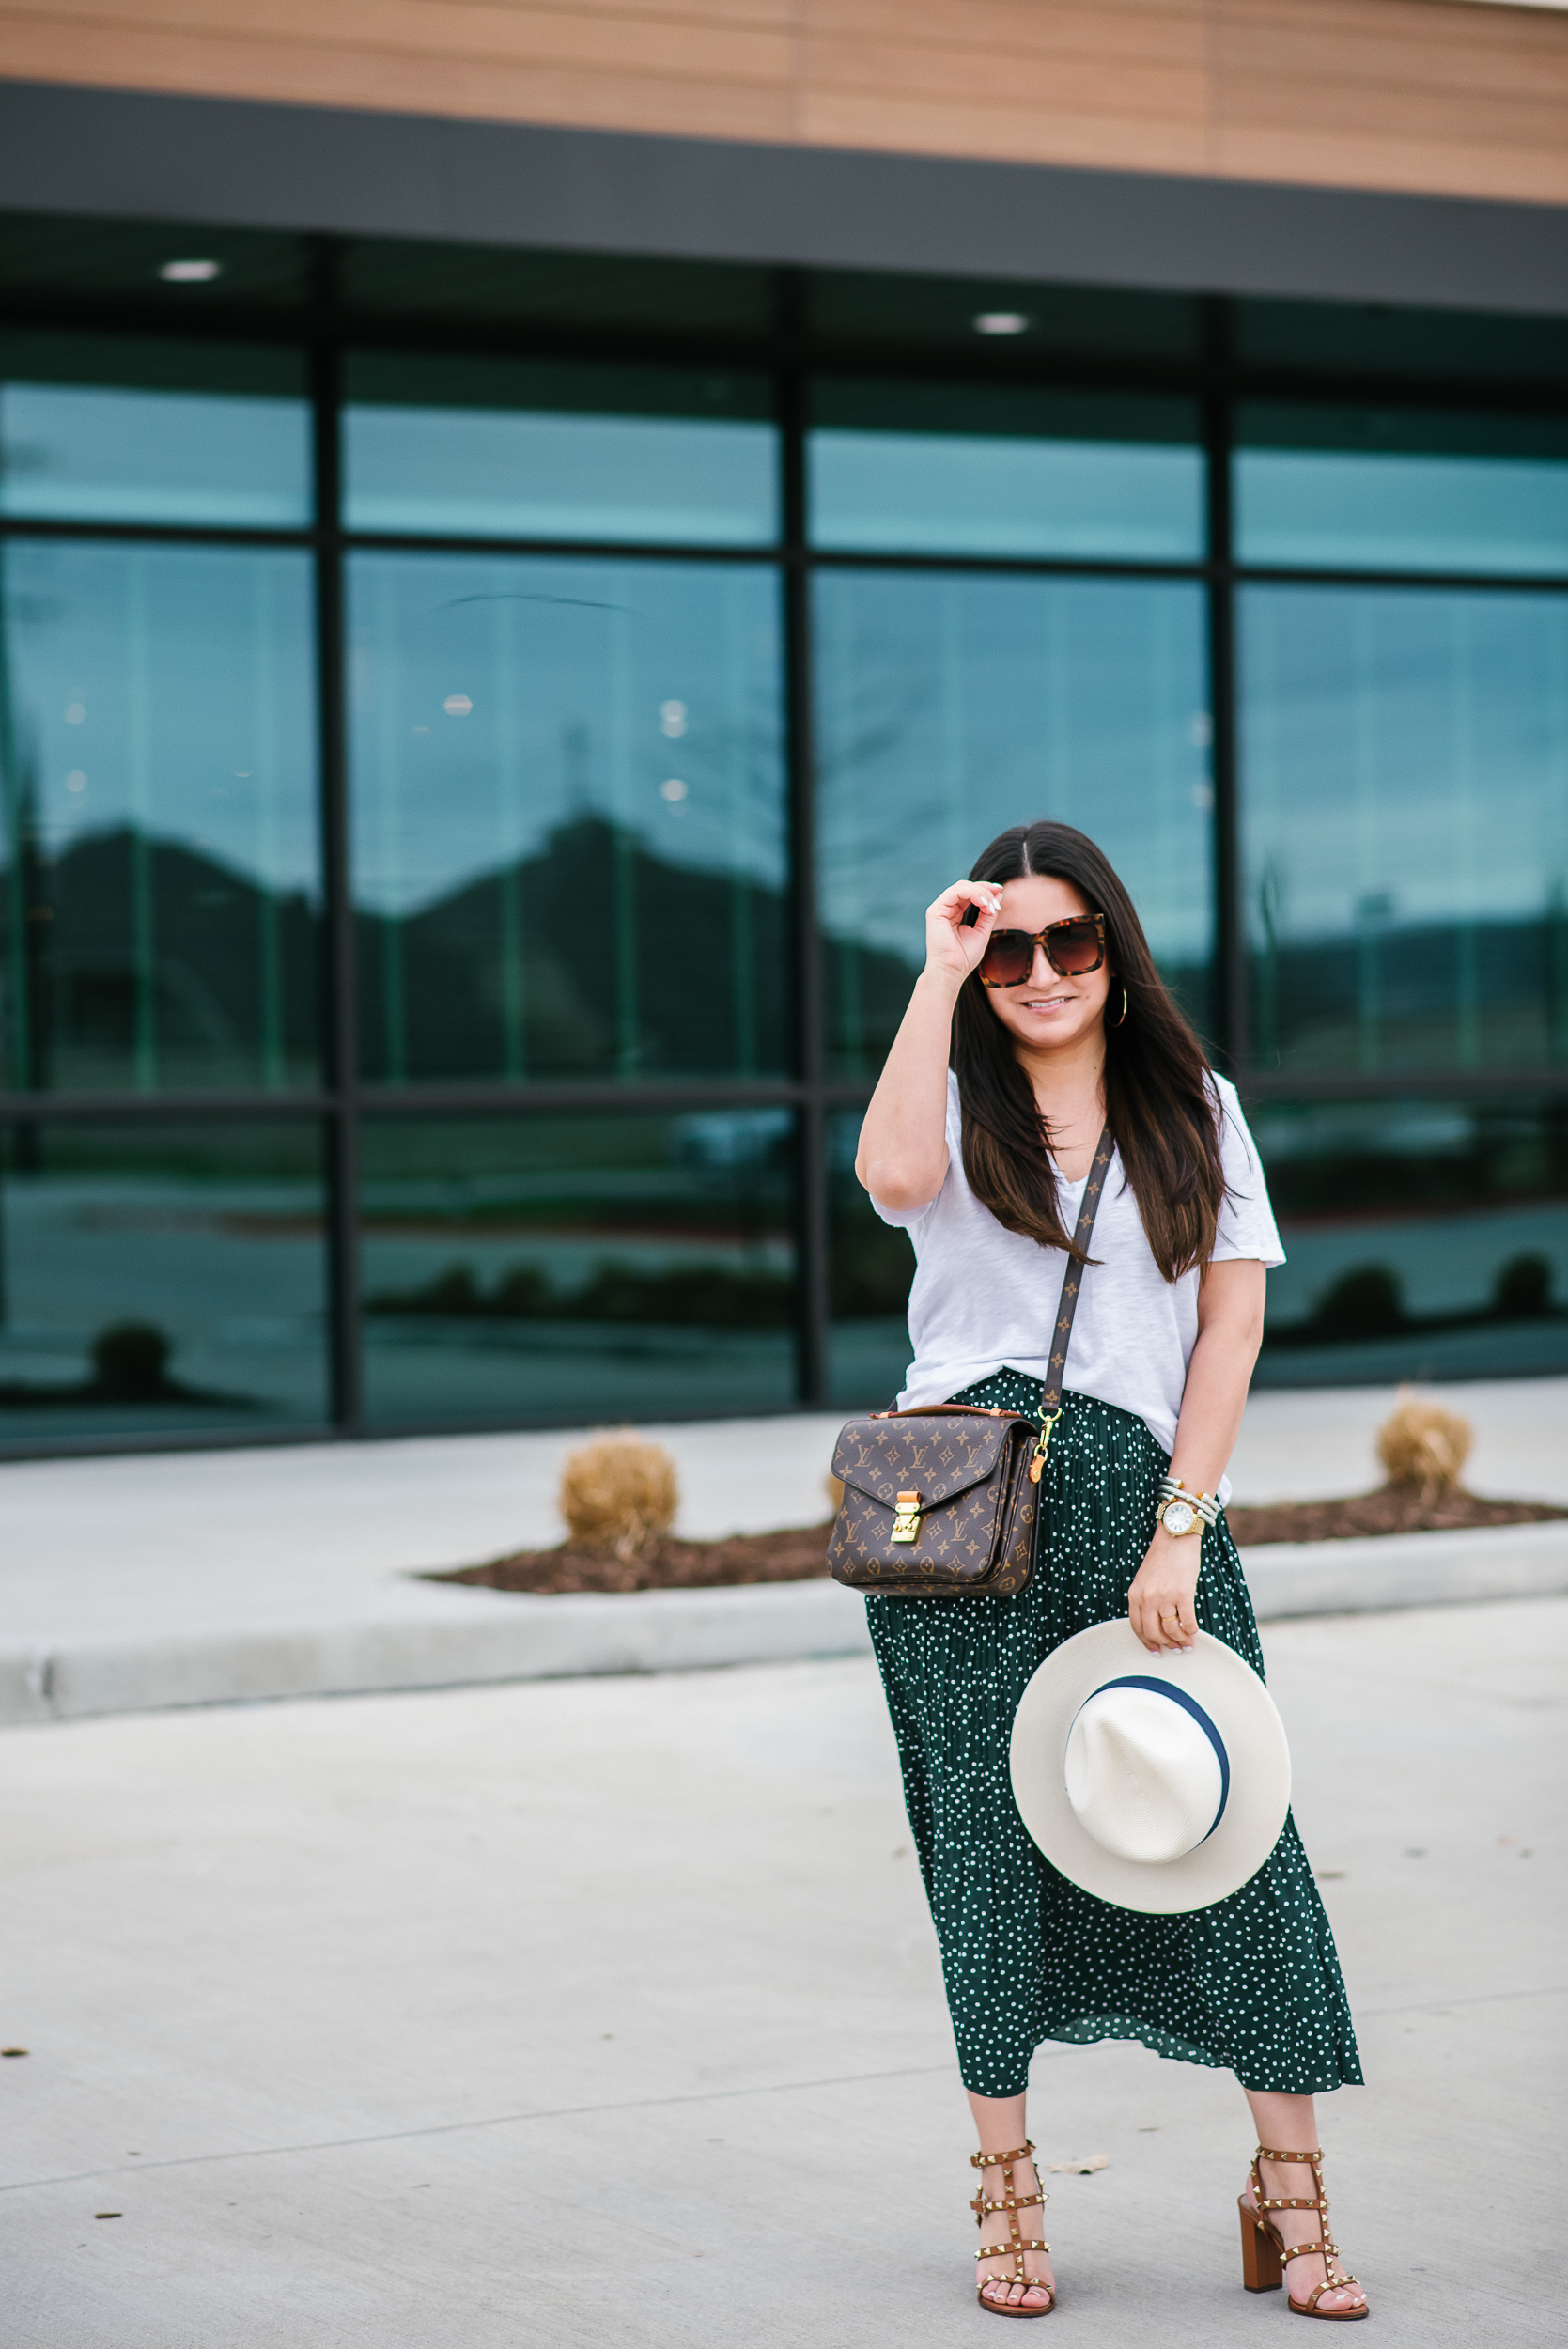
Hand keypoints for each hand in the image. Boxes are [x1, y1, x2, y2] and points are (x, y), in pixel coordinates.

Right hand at [922, 879, 1003, 992]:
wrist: (951, 971)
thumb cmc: (964, 957)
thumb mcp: (982, 931)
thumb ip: (988, 914)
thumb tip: (998, 895)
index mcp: (954, 913)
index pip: (970, 893)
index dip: (986, 890)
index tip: (1000, 892)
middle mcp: (946, 909)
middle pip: (966, 887)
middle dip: (985, 888)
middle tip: (998, 896)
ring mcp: (939, 909)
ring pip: (962, 887)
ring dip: (981, 892)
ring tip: (991, 904)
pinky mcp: (935, 911)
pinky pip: (956, 892)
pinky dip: (973, 894)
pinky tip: (983, 903)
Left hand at [1127, 1529, 1199, 1652]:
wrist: (1176, 1536)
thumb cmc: (1162, 1557)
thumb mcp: (1144, 1579)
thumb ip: (1145, 1599)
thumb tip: (1157, 1625)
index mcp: (1134, 1594)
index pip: (1137, 1628)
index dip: (1147, 1643)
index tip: (1156, 1651)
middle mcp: (1147, 1597)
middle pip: (1153, 1633)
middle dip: (1166, 1645)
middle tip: (1176, 1649)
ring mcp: (1165, 1596)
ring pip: (1171, 1630)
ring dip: (1181, 1640)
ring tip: (1188, 1643)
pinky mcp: (1183, 1593)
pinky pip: (1188, 1621)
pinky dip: (1192, 1630)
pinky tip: (1194, 1630)